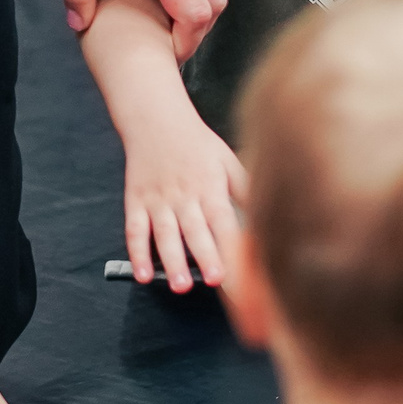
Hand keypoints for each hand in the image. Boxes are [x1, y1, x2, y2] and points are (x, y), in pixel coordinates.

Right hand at [121, 116, 245, 292]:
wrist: (156, 119)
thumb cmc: (196, 142)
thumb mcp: (227, 160)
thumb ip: (246, 189)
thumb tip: (268, 214)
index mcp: (210, 186)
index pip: (223, 220)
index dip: (232, 244)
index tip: (242, 267)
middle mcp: (184, 195)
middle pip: (196, 230)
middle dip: (206, 256)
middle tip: (215, 280)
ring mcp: (158, 199)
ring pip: (165, 234)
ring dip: (172, 260)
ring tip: (179, 284)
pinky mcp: (136, 201)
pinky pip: (134, 230)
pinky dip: (136, 253)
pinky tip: (142, 274)